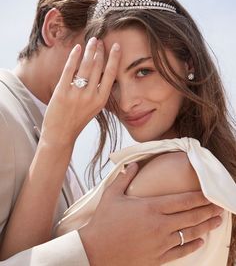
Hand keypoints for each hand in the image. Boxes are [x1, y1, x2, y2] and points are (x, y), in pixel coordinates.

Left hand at [41, 37, 120, 144]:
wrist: (60, 134)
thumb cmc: (77, 120)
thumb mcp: (94, 108)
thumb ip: (98, 92)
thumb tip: (100, 71)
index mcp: (101, 100)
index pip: (111, 74)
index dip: (114, 58)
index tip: (116, 46)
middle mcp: (90, 96)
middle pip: (98, 67)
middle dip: (99, 50)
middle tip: (100, 40)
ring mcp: (76, 93)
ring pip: (85, 66)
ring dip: (89, 50)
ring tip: (91, 40)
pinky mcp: (62, 91)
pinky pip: (69, 70)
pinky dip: (73, 57)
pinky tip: (77, 48)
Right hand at [80, 163, 222, 265]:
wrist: (95, 251)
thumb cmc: (103, 221)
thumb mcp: (111, 195)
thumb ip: (124, 177)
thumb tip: (132, 164)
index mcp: (150, 207)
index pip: (182, 201)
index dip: (198, 197)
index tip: (209, 194)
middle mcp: (159, 225)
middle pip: (190, 216)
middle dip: (207, 210)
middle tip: (220, 206)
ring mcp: (160, 243)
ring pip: (189, 234)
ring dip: (205, 227)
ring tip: (217, 222)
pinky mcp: (157, 258)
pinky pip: (180, 252)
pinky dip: (192, 246)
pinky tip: (200, 241)